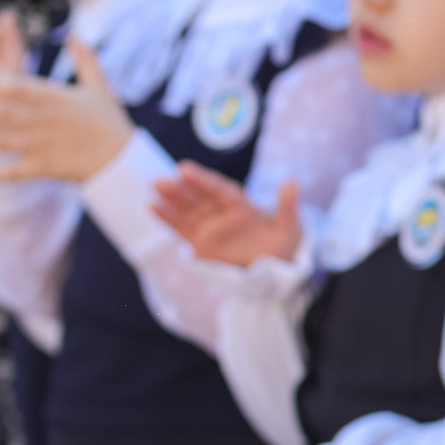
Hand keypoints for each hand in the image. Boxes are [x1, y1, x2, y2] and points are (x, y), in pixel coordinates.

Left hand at [0, 36, 133, 181]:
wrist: (122, 161)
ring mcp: (44, 146)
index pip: (21, 90)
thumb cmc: (109, 122)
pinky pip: (17, 171)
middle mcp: (46, 122)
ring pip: (5, 141)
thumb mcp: (100, 87)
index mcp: (57, 100)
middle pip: (7, 114)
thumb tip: (75, 35)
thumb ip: (85, 59)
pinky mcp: (45, 168)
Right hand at [152, 164, 302, 265]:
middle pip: (199, 197)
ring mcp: (210, 227)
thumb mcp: (289, 230)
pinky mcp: (200, 243)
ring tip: (155, 186)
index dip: (203, 180)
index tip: (185, 169)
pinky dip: (167, 218)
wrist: (273, 274)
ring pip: (187, 210)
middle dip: (182, 189)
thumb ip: (287, 208)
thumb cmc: (283, 248)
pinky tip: (152, 205)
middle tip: (164, 179)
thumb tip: (292, 182)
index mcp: (241, 206)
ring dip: (171, 199)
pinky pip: (181, 229)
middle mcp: (222, 213)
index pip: (219, 190)